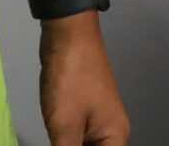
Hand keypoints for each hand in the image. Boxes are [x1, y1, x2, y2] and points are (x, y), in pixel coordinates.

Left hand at [38, 17, 130, 144]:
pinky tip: (53, 139)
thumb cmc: (71, 79)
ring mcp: (97, 120)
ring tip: (53, 138)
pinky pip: (76, 138)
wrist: (68, 33)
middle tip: (56, 142)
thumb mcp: (64, 126)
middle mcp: (111, 132)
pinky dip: (65, 144)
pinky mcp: (82, 110)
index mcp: (115, 137)